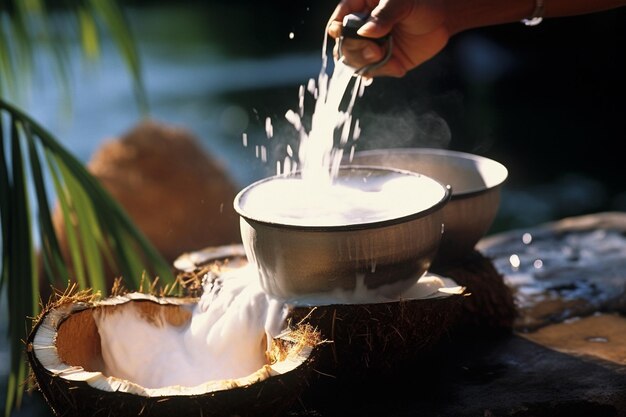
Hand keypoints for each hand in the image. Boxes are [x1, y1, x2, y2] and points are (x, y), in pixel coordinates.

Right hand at [327, 0, 450, 76]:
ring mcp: (371, 46)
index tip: (341, 34)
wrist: (443, 18)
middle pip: (344, 46)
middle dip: (357, 51)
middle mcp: (361, 28)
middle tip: (376, 52)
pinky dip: (384, 72)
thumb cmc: (422, 1)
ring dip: (370, 65)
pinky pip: (373, 72)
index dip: (337, 30)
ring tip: (391, 59)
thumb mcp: (403, 2)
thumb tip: (365, 32)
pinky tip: (398, 68)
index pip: (339, 20)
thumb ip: (384, 15)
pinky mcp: (383, 61)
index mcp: (360, 7)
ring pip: (355, 62)